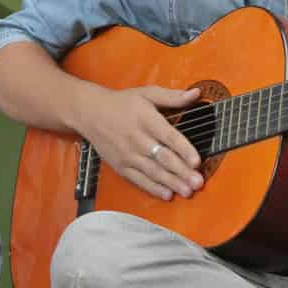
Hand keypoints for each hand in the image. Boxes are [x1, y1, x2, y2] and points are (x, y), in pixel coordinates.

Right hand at [71, 84, 202, 200]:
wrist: (89, 113)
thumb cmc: (121, 103)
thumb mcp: (147, 93)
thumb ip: (172, 97)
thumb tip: (195, 93)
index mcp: (146, 120)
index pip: (169, 136)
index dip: (184, 149)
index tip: (196, 160)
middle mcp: (137, 139)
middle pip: (163, 158)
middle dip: (182, 172)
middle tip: (198, 182)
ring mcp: (128, 155)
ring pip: (153, 172)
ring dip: (171, 183)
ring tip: (187, 191)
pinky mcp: (121, 166)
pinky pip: (139, 180)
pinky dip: (153, 188)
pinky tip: (166, 194)